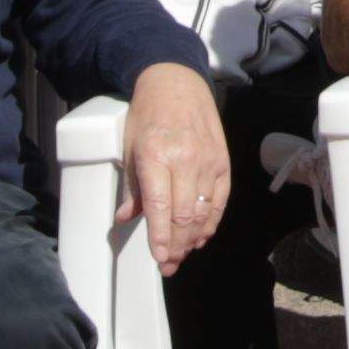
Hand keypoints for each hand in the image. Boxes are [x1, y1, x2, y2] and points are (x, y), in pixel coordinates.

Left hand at [124, 62, 233, 270]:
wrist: (177, 83)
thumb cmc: (147, 116)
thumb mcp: (130, 147)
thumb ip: (132, 187)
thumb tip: (125, 219)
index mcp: (156, 155)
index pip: (160, 205)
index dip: (160, 236)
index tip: (159, 258)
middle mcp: (185, 159)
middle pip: (184, 215)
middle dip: (176, 245)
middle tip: (168, 264)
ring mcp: (208, 161)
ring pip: (204, 212)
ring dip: (193, 239)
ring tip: (181, 255)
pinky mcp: (223, 162)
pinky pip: (220, 201)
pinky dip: (211, 223)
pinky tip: (201, 237)